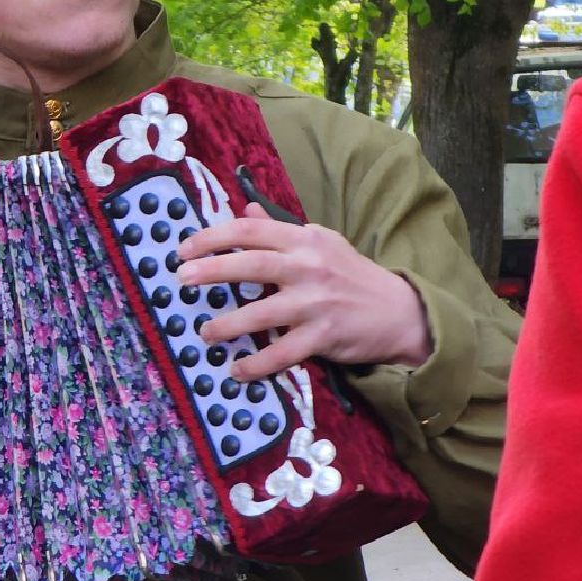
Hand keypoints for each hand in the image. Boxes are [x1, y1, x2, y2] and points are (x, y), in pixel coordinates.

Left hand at [175, 203, 430, 381]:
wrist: (399, 311)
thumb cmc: (351, 274)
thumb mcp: (320, 242)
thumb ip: (280, 229)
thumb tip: (245, 210)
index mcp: (303, 239)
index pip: (249, 230)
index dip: (212, 238)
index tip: (184, 249)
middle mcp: (307, 267)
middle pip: (252, 264)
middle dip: (212, 270)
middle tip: (182, 279)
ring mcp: (316, 302)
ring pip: (262, 313)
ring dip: (228, 324)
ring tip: (205, 332)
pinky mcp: (324, 335)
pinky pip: (283, 353)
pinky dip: (258, 364)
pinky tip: (237, 370)